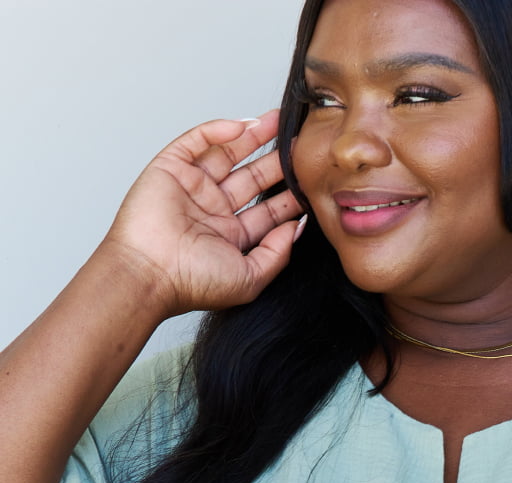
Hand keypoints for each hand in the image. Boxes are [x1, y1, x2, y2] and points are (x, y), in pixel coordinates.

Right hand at [99, 110, 303, 319]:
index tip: (312, 179)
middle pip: (253, 178)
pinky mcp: (171, 168)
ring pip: (229, 154)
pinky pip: (198, 141)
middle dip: (277, 159)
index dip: (290, 194)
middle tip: (300, 142)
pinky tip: (244, 125)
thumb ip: (277, 253)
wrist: (149, 274)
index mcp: (232, 237)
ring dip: (254, 136)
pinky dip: (219, 130)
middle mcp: (214, 210)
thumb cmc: (193, 283)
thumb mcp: (250, 278)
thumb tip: (297, 227)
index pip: (268, 210)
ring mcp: (193, 187)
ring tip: (279, 120)